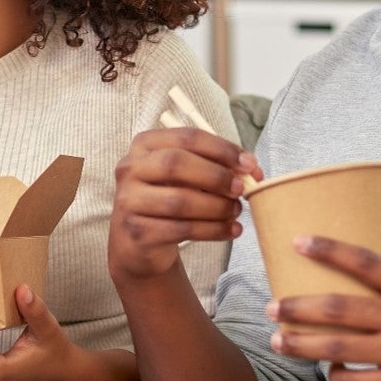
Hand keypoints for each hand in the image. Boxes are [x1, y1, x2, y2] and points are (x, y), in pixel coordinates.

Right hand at [108, 128, 260, 281]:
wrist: (139, 243)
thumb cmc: (167, 199)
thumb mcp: (185, 176)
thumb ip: (213, 166)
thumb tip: (250, 170)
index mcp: (145, 145)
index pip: (187, 137)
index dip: (222, 149)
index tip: (249, 164)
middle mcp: (130, 169)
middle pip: (176, 164)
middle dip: (216, 176)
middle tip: (240, 189)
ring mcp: (129, 201)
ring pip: (180, 201)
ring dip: (217, 207)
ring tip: (235, 211)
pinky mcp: (138, 232)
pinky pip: (182, 229)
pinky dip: (213, 230)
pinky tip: (230, 230)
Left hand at [267, 234, 380, 380]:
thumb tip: (347, 288)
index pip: (366, 262)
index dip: (330, 249)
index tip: (298, 241)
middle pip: (339, 306)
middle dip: (298, 306)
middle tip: (271, 306)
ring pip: (337, 347)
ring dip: (301, 344)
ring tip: (278, 341)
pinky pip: (354, 380)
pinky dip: (336, 375)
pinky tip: (330, 371)